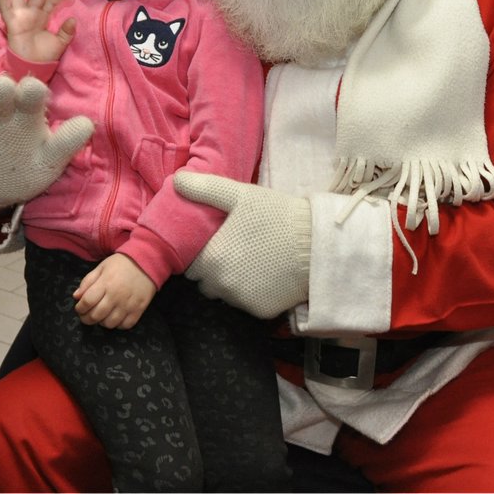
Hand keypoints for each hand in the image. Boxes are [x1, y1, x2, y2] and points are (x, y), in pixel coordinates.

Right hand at [0, 0, 76, 63]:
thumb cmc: (44, 56)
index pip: (51, 0)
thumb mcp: (60, 43)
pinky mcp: (12, 23)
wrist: (33, 67)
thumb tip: (73, 20)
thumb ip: (67, 32)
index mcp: (41, 17)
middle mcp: (31, 14)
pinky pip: (6, 9)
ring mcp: (20, 17)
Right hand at [0, 75, 92, 213]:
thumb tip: (88, 124)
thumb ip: (66, 143)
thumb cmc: (25, 170)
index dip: (31, 90)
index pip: (31, 94)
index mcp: (27, 112)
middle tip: (3, 89)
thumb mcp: (48, 161)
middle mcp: (1, 110)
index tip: (33, 90)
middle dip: (0, 88)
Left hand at [74, 254, 154, 328]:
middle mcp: (116, 296)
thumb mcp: (101, 267)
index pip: (87, 302)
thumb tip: (76, 297)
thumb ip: (87, 282)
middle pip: (96, 316)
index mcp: (105, 283)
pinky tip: (116, 317)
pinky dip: (118, 325)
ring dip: (102, 322)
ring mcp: (128, 304)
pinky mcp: (139, 309)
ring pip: (110, 324)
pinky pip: (125, 325)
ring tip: (101, 316)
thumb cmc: (121, 264)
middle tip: (86, 316)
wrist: (147, 261)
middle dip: (87, 319)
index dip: (80, 308)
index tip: (79, 308)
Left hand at [174, 172, 311, 318]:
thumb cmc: (277, 215)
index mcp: (211, 259)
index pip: (190, 265)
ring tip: (252, 261)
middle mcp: (222, 286)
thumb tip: (176, 180)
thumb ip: (204, 189)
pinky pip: (247, 304)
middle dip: (215, 269)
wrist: (318, 242)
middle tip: (236, 249)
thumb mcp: (239, 195)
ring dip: (232, 282)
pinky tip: (267, 274)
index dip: (201, 254)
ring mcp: (242, 302)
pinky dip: (253, 293)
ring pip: (226, 294)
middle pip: (206, 283)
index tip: (217, 243)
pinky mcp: (262, 312)